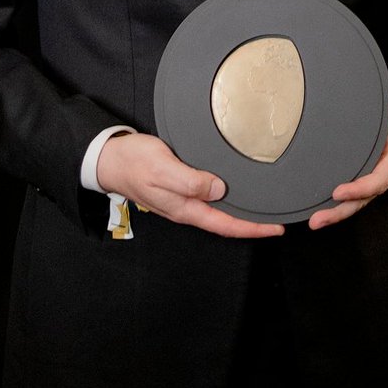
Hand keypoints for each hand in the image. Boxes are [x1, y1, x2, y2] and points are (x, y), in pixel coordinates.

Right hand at [97, 132, 284, 238]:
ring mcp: (182, 199)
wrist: (109, 159)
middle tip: (278, 217)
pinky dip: (226, 196)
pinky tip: (233, 189)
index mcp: (184, 208)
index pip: (225, 224)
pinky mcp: (179, 186)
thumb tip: (219, 189)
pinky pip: (208, 196)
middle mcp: (186, 207)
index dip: (253, 228)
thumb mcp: (162, 169)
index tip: (276, 228)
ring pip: (218, 209)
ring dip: (240, 210)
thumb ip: (190, 180)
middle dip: (252, 222)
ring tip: (263, 206)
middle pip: (225, 221)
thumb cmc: (133, 162)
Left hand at [308, 91, 387, 230]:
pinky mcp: (365, 175)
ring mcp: (375, 176)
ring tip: (314, 221)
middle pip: (364, 199)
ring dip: (336, 213)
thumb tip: (348, 86)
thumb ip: (375, 103)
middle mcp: (385, 170)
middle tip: (316, 220)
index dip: (360, 188)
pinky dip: (338, 203)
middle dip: (340, 212)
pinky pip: (354, 193)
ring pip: (358, 201)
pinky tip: (319, 207)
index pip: (379, 178)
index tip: (338, 191)